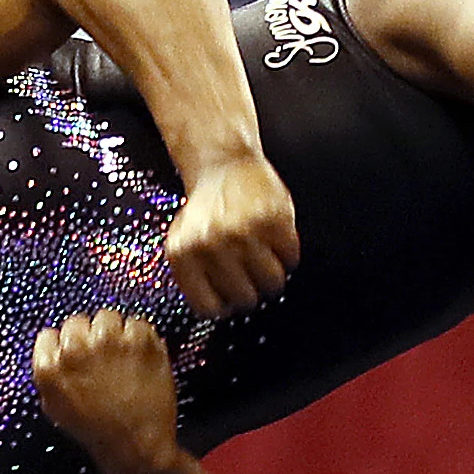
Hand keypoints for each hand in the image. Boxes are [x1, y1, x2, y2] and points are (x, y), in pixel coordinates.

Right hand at [33, 309, 181, 468]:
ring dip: (114, 332)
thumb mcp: (56, 407)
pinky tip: (140, 358)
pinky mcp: (140, 341)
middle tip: (101, 356)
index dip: (63, 345)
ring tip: (122, 355)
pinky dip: (141, 337)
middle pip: (77, 321)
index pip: (48, 335)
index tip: (75, 355)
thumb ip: (50, 374)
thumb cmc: (96, 431)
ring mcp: (109, 342)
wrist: (136, 446)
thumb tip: (53, 349)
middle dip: (88, 336)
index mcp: (50, 368)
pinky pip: (138, 323)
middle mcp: (76, 349)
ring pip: (108, 316)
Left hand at [166, 156, 296, 316]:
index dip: (224, 307)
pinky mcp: (274, 218)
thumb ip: (194, 277)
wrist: (222, 163)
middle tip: (251, 277)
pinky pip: (291, 257)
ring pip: (273, 282)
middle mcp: (212, 244)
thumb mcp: (182, 242)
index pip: (209, 307)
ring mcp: (244, 231)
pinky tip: (275, 241)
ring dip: (272, 276)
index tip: (229, 300)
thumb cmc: (203, 209)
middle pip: (245, 298)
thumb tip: (218, 310)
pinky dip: (287, 254)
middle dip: (251, 292)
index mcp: (184, 254)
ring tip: (265, 262)